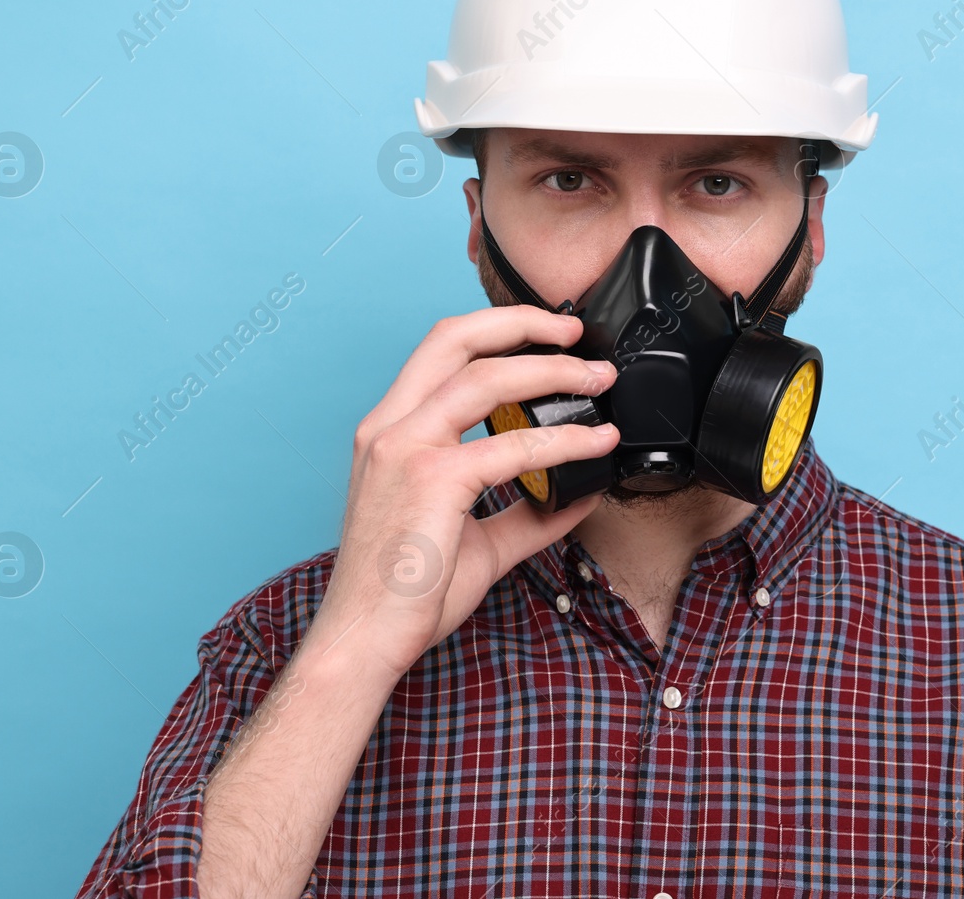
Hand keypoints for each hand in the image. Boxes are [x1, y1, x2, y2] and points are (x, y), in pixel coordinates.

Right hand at [299, 305, 617, 681]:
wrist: (365, 640)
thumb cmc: (405, 594)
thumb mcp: (476, 542)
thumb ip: (527, 514)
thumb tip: (581, 494)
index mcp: (390, 432)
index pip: (441, 352)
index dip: (498, 331)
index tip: (550, 337)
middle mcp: (389, 428)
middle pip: (455, 338)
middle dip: (522, 323)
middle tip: (578, 334)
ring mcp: (406, 448)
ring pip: (486, 377)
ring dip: (553, 372)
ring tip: (598, 382)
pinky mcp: (431, 479)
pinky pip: (513, 446)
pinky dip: (564, 439)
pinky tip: (596, 444)